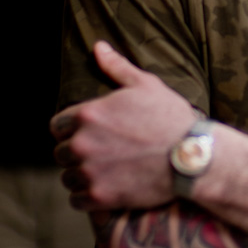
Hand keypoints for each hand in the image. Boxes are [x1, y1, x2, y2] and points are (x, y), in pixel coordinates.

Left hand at [50, 41, 196, 210]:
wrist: (190, 156)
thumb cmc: (170, 116)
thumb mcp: (145, 84)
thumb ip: (116, 67)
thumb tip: (98, 47)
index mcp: (87, 114)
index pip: (57, 125)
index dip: (72, 128)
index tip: (90, 132)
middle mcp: (82, 143)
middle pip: (61, 152)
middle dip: (77, 152)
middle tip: (101, 152)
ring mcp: (89, 172)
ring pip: (68, 177)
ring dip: (81, 175)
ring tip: (105, 170)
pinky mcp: (99, 197)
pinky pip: (77, 200)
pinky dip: (88, 197)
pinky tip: (106, 188)